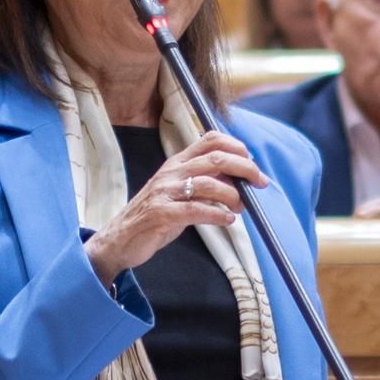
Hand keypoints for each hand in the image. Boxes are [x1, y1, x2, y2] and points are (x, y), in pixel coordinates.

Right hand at [84, 131, 269, 286]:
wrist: (119, 239)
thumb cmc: (155, 216)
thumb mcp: (180, 193)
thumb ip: (205, 184)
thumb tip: (238, 182)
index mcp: (176, 163)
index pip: (209, 140)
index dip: (235, 146)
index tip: (251, 161)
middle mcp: (171, 172)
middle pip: (215, 159)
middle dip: (244, 168)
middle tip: (260, 182)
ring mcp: (164, 192)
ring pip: (208, 183)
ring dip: (233, 195)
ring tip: (242, 207)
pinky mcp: (160, 214)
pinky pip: (195, 210)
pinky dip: (218, 215)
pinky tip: (228, 221)